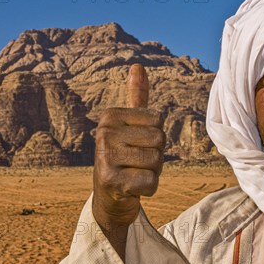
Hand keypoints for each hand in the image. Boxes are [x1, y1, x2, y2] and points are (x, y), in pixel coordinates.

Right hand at [92, 64, 165, 258]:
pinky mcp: (111, 181)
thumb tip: (137, 66)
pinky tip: (132, 188)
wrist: (109, 197)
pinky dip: (148, 189)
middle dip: (156, 155)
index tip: (137, 145)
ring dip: (152, 172)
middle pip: (159, 139)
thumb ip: (137, 96)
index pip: (158, 119)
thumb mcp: (130, 125)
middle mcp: (103, 133)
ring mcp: (105, 157)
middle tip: (137, 163)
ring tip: (134, 174)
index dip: (155, 136)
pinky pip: (151, 182)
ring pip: (156, 161)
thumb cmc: (125, 156)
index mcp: (110, 116)